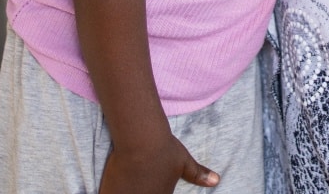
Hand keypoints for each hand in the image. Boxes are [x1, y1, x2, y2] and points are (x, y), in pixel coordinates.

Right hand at [98, 134, 218, 192]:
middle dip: (138, 190)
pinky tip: (112, 188)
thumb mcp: (184, 162)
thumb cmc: (164, 149)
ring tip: (126, 182)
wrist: (141, 140)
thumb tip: (217, 181)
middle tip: (136, 179)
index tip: (145, 180)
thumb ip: (198, 174)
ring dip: (125, 192)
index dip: (151, 189)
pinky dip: (112, 193)